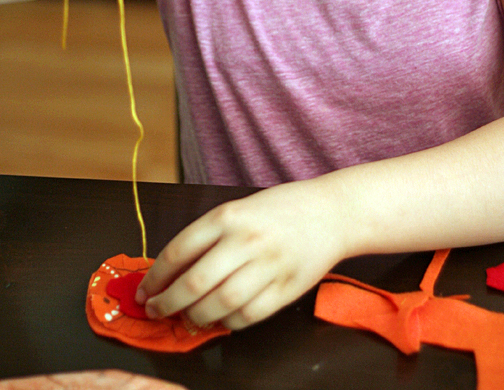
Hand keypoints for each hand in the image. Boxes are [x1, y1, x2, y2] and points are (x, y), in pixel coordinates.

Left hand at [136, 177, 347, 329]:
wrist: (331, 212)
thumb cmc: (281, 208)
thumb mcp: (239, 209)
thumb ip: (208, 237)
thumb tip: (171, 272)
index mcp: (229, 216)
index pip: (179, 251)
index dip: (155, 277)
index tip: (144, 290)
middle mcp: (246, 240)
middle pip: (194, 283)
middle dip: (167, 303)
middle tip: (156, 310)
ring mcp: (268, 265)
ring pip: (219, 304)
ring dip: (195, 317)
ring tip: (187, 317)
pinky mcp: (286, 288)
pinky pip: (248, 315)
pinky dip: (228, 322)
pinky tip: (220, 318)